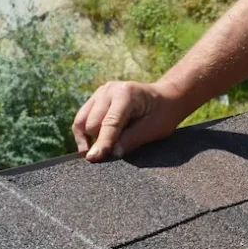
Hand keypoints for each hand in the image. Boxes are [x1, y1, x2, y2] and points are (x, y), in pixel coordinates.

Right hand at [72, 80, 187, 161]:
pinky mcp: (96, 98)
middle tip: (110, 154)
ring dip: (87, 138)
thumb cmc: (163, 114)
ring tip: (98, 151)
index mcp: (126, 94)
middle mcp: (109, 90)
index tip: (93, 158)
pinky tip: (93, 144)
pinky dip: (85, 133)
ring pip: (81, 121)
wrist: (166, 98)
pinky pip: (82, 119)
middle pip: (91, 123)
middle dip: (98, 141)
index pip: (109, 123)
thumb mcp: (153, 130)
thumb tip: (111, 154)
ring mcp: (100, 93)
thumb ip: (131, 140)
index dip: (102, 143)